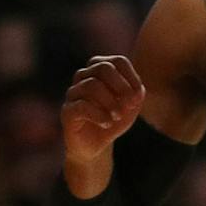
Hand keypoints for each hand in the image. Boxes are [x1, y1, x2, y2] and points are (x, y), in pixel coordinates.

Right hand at [62, 55, 145, 170]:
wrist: (96, 143)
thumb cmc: (114, 118)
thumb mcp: (132, 105)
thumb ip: (136, 93)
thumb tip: (136, 90)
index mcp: (101, 69)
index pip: (118, 61)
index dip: (131, 77)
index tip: (137, 97)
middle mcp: (84, 76)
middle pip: (103, 67)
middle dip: (121, 86)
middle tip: (130, 105)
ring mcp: (73, 92)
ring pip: (91, 85)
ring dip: (110, 102)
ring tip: (118, 116)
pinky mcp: (67, 111)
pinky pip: (81, 105)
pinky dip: (99, 115)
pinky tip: (107, 124)